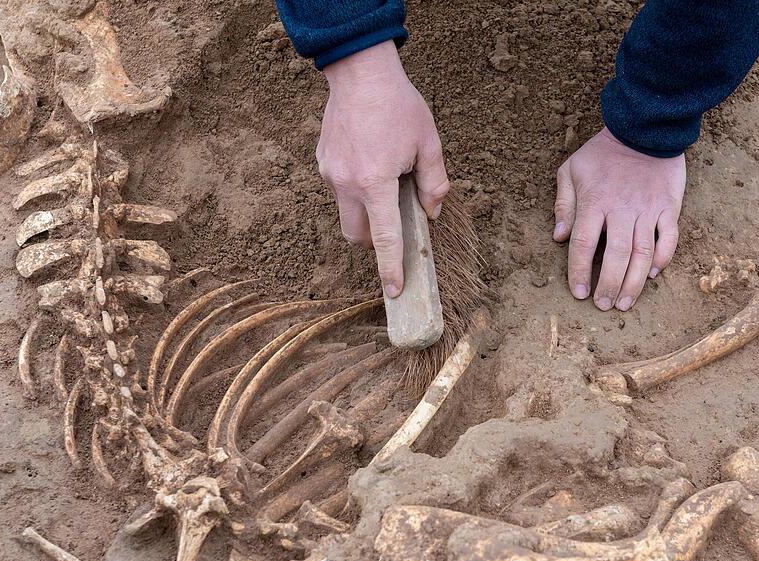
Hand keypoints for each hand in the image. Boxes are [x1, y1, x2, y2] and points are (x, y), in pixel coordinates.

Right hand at [319, 41, 448, 296]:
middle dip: (374, 242)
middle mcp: (347, 184)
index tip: (393, 290)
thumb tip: (432, 213)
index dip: (390, 268)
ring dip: (365, 211)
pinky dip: (355, 188)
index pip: (384, 238)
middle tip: (394, 222)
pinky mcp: (323, 162)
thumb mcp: (429, 143)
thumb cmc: (399, 105)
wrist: (359, 71)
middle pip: (357, 236)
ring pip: (346, 213)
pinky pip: (339, 189)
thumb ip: (435, 184)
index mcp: (376, 182)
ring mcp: (330, 174)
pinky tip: (369, 160)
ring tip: (383, 179)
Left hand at [553, 128, 685, 310]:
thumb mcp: (571, 170)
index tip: (579, 293)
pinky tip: (653, 274)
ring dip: (634, 282)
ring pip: (643, 253)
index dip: (579, 272)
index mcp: (594, 202)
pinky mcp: (668, 206)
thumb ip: (564, 204)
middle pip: (616, 256)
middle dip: (609, 285)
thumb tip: (558, 238)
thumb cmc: (602, 152)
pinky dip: (663, 258)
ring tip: (625, 303)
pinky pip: (669, 237)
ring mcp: (647, 208)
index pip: (584, 244)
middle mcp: (621, 209)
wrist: (644, 128)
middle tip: (604, 306)